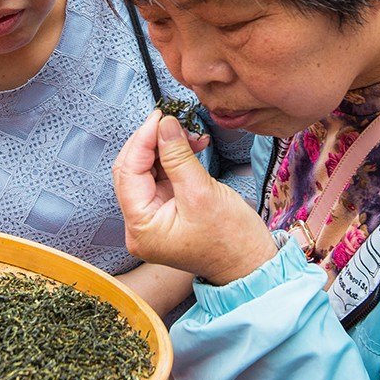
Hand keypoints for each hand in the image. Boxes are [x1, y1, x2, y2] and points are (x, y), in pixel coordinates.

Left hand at [112, 111, 275, 284]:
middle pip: (133, 170)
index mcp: (140, 228)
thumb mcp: (201, 192)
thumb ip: (178, 156)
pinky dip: (176, 159)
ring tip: (191, 136)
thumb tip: (163, 123)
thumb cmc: (230, 239)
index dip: (143, 140)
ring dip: (167, 148)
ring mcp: (152, 218)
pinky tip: (193, 146)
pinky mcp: (166, 211)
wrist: (251, 263)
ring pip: (148, 170)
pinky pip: (163, 177)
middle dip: (154, 143)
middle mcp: (139, 225)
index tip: (160, 116)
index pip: (128, 172)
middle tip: (174, 121)